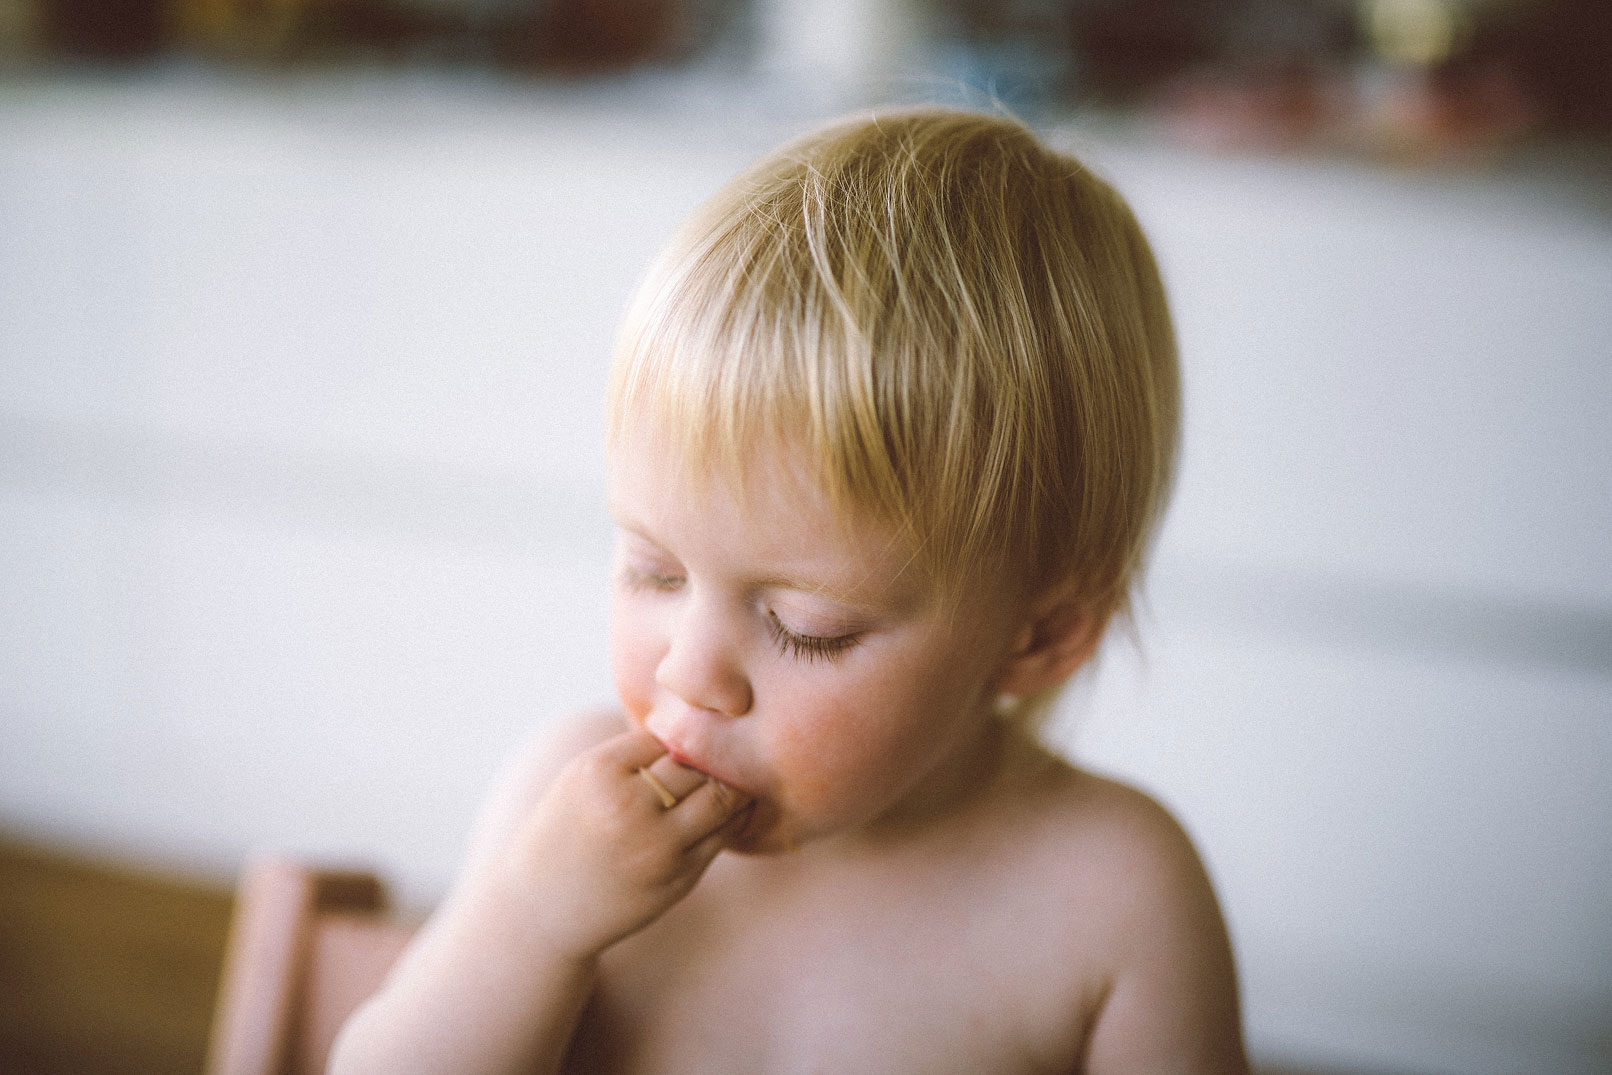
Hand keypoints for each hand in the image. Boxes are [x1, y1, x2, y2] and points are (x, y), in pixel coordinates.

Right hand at [491, 728, 751, 962]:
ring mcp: (657, 845)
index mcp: (600, 771)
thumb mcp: (579, 780)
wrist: (539, 910)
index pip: (665, 737)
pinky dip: (729, 822)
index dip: (672, 747)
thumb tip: (692, 732)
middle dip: (704, 766)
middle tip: (712, 769)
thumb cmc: (562, 837)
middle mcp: (630, 805)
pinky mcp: (678, 878)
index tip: (671, 758)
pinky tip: (724, 818)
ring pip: (721, 797)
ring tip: (727, 789)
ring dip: (729, 790)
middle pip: (696, 764)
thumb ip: (630, 756)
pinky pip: (721, 837)